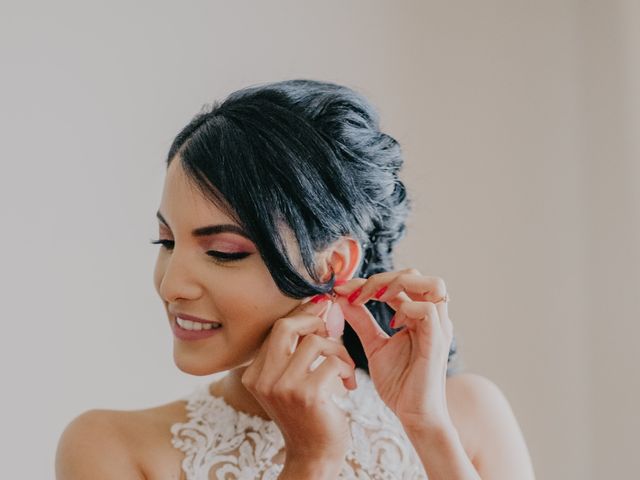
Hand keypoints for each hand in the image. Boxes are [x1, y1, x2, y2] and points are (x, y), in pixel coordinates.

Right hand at [240, 299, 356, 462]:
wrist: (313, 457)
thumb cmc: (307, 416)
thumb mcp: (289, 383)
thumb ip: (294, 351)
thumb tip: (316, 306)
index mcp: (255, 374)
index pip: (277, 329)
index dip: (302, 316)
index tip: (321, 308)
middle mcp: (263, 379)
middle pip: (286, 326)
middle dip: (313, 320)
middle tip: (330, 331)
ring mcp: (283, 387)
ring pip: (315, 342)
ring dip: (338, 350)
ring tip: (344, 368)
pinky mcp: (307, 395)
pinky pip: (332, 362)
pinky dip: (346, 368)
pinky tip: (349, 384)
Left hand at [332, 269, 453, 430]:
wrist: (413, 416)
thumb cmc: (399, 384)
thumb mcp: (374, 345)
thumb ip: (361, 321)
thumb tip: (342, 298)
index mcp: (418, 316)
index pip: (399, 281)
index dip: (369, 281)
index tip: (342, 290)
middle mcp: (432, 317)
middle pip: (417, 275)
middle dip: (383, 277)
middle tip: (357, 293)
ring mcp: (438, 328)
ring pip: (433, 284)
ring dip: (399, 285)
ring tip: (376, 298)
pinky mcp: (437, 342)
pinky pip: (428, 311)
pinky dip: (407, 309)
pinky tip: (392, 324)